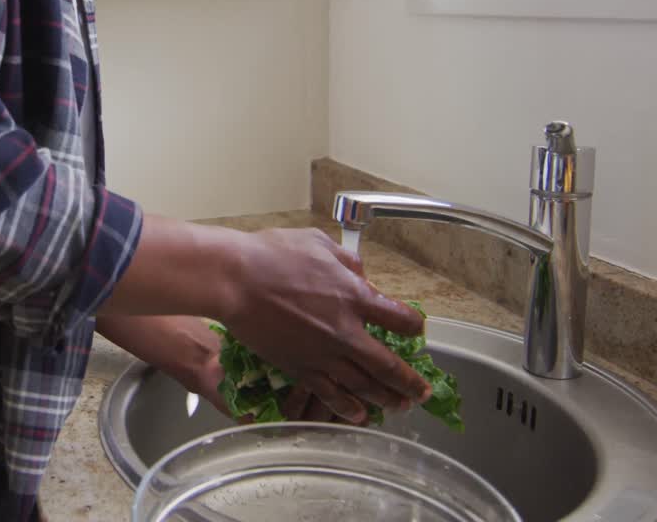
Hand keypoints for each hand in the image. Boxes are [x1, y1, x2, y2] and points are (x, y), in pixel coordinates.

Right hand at [218, 228, 430, 423]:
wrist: (235, 280)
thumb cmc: (271, 255)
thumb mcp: (317, 243)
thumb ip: (346, 260)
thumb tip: (359, 272)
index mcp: (355, 296)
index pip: (400, 319)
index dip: (413, 327)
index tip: (416, 332)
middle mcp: (346, 331)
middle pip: (389, 365)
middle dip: (410, 382)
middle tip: (421, 393)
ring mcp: (323, 354)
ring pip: (364, 384)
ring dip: (386, 398)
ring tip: (398, 406)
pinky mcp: (300, 368)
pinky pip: (330, 394)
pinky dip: (347, 407)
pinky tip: (358, 414)